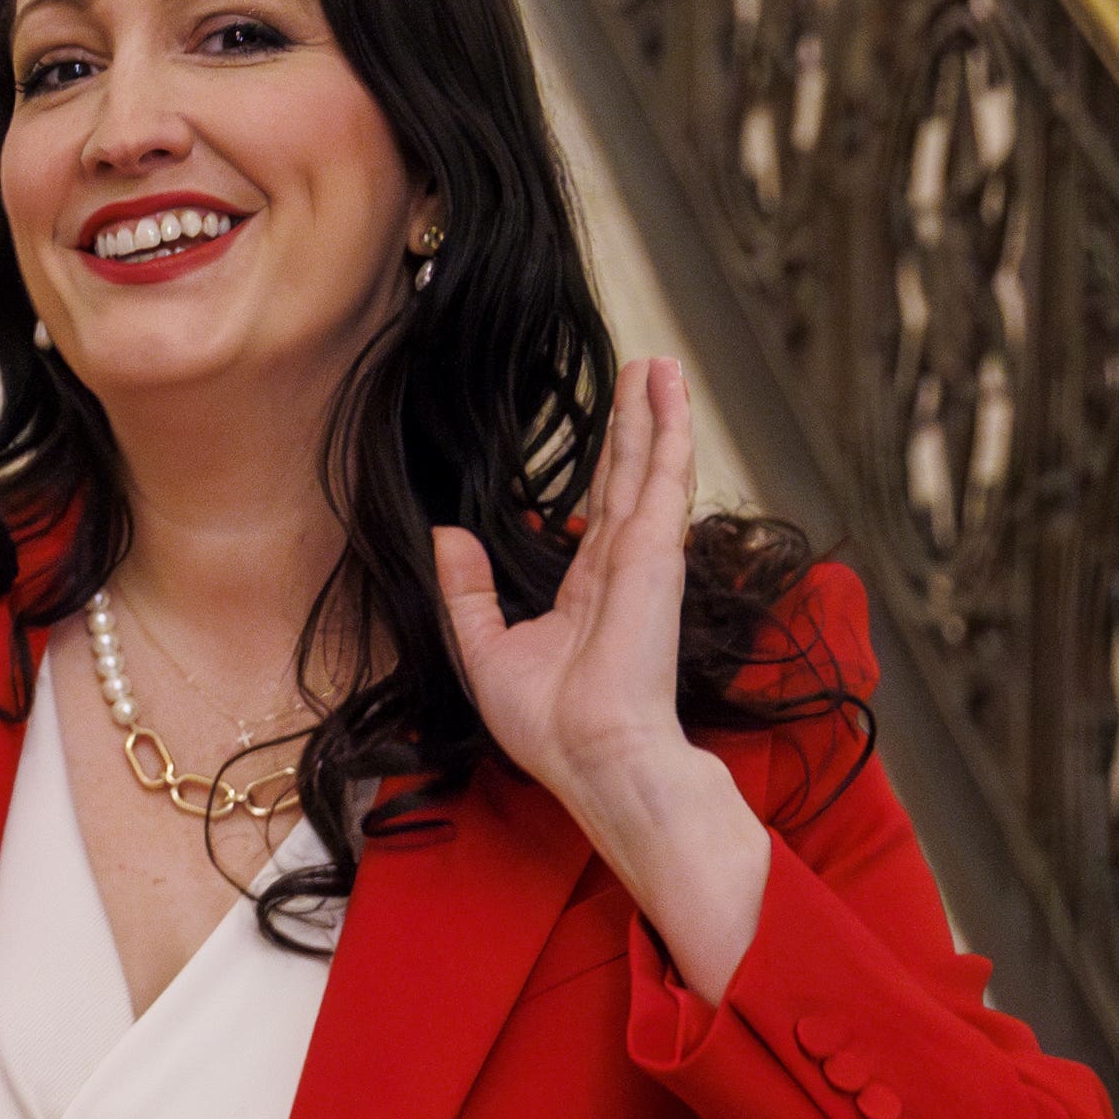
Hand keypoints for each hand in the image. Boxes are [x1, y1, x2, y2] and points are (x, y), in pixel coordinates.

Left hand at [434, 355, 770, 998]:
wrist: (593, 755)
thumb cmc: (548, 725)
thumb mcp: (485, 650)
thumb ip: (468, 590)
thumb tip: (447, 534)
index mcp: (589, 591)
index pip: (599, 514)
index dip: (608, 468)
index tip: (613, 430)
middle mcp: (623, 568)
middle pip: (629, 478)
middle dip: (637, 424)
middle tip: (644, 370)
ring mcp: (645, 557)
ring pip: (650, 467)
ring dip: (657, 413)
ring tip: (662, 363)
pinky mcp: (658, 553)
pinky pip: (662, 478)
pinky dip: (668, 431)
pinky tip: (671, 392)